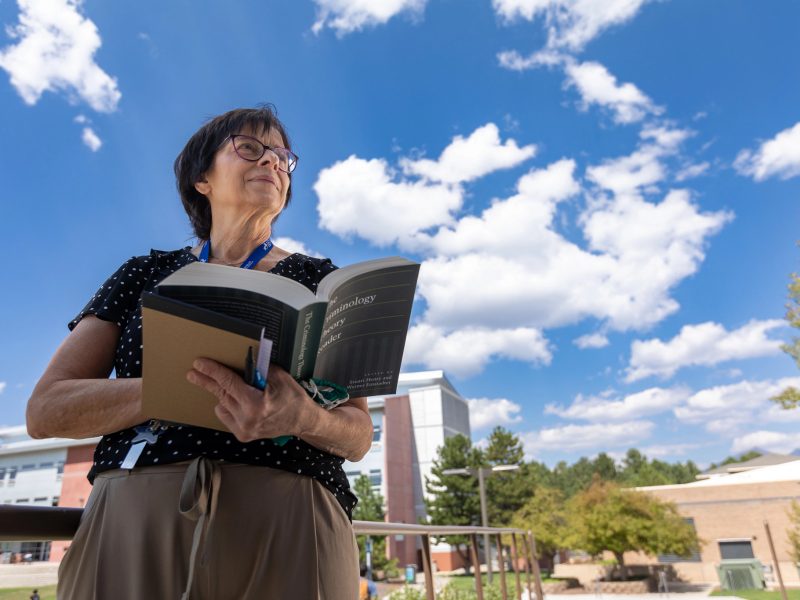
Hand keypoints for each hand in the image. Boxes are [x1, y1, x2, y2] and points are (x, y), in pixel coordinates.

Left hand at [186, 358, 318, 442]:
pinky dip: (228, 406)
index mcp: (255, 403)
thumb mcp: (279, 377)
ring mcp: (243, 429)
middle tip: (192, 373)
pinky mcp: (242, 435)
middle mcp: (247, 418)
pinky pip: (226, 416)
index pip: (228, 382)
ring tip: (231, 388)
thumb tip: (243, 360)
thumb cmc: (292, 397)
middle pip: (221, 394)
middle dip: (206, 381)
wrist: (301, 421)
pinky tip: (238, 403)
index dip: (213, 371)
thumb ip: (260, 369)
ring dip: (223, 394)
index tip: (199, 363)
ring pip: (222, 405)